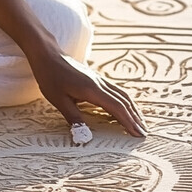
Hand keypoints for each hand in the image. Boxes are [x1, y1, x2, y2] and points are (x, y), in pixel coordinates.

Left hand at [29, 49, 147, 140]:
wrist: (47, 54)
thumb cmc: (50, 77)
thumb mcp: (58, 100)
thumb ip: (73, 118)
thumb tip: (84, 137)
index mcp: (92, 90)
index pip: (116, 108)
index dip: (128, 122)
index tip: (138, 134)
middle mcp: (99, 84)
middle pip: (124, 101)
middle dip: (135, 118)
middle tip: (144, 133)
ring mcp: (99, 79)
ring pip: (122, 94)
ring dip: (132, 109)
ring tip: (139, 123)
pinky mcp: (95, 78)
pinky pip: (115, 91)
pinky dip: (124, 101)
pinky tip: (124, 108)